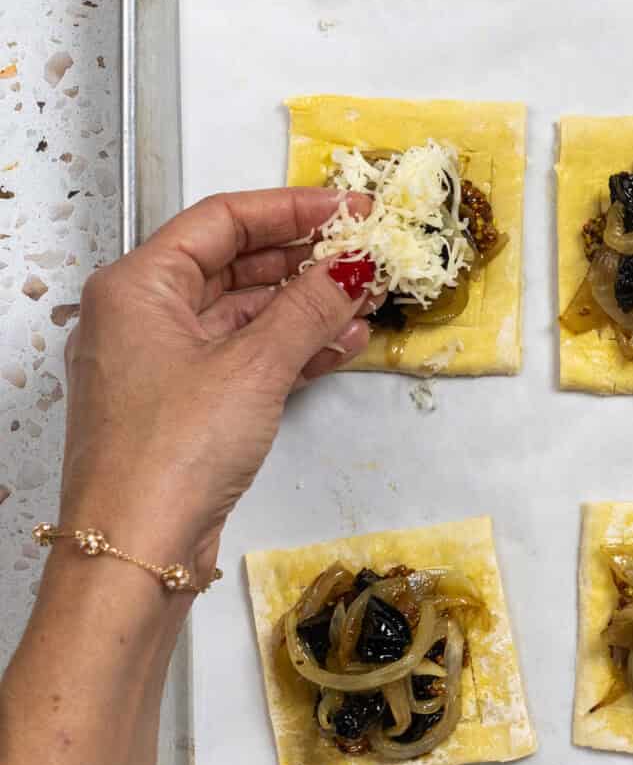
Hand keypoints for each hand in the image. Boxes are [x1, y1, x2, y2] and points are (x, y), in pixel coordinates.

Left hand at [58, 189, 372, 584]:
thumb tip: (354, 266)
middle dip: (304, 260)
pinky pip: (243, 358)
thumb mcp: (254, 367)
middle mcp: (140, 316)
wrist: (132, 555)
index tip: (349, 209)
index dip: (291, 209)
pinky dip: (290, 350)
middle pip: (233, 264)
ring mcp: (160, 364)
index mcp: (136, 286)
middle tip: (366, 253)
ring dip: (305, 307)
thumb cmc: (171, 452)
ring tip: (367, 299)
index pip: (222, 220)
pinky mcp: (183, 407)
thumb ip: (310, 308)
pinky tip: (341, 344)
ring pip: (243, 315)